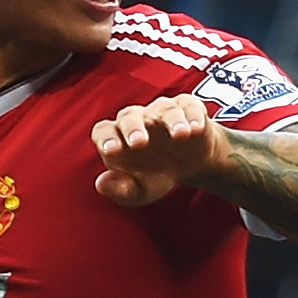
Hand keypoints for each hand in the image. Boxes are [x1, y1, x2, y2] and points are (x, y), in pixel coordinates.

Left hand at [90, 94, 228, 207]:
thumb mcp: (138, 191)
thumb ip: (119, 189)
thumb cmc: (154, 175)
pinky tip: (196, 129)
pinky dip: (193, 116)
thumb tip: (101, 184)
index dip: (105, 138)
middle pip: (129, 116)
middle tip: (139, 143)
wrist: (188, 165)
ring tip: (180, 134)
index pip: (104, 131)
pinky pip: (189, 107)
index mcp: (118, 137)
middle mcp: (138, 120)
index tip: (110, 151)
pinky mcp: (187, 109)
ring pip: (164, 110)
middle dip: (134, 128)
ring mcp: (162, 112)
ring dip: (172, 120)